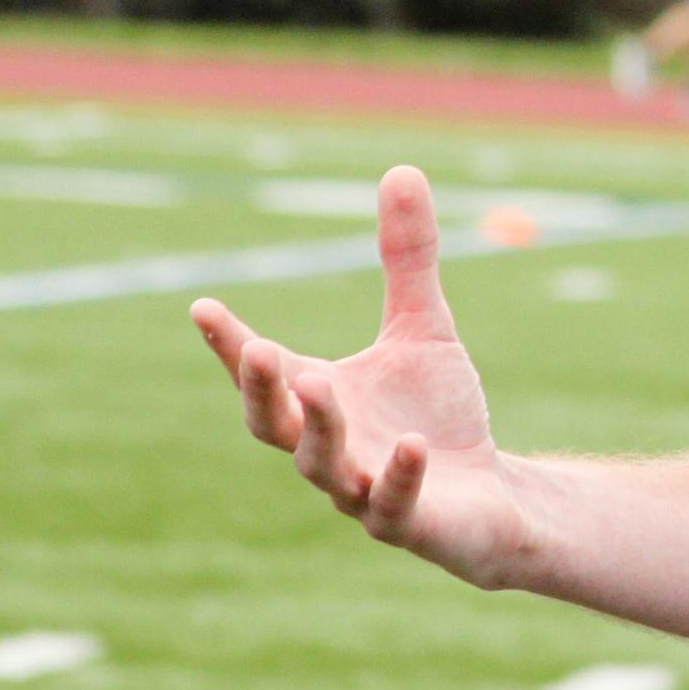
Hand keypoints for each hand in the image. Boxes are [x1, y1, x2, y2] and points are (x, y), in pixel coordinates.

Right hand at [192, 165, 533, 587]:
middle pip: (274, 423)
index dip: (229, 344)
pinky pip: (392, 503)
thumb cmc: (436, 413)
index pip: (264, 371)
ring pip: (323, 464)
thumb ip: (407, 259)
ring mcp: (360, 488)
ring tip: (319, 383)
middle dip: (260, 388)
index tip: (202, 305)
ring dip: (319, 426)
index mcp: (319, 399)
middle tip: (258, 349)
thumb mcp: (423, 327)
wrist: (486, 495)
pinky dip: (398, 473)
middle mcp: (326, 447)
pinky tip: (411, 444)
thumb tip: (402, 169)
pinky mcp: (407, 520)